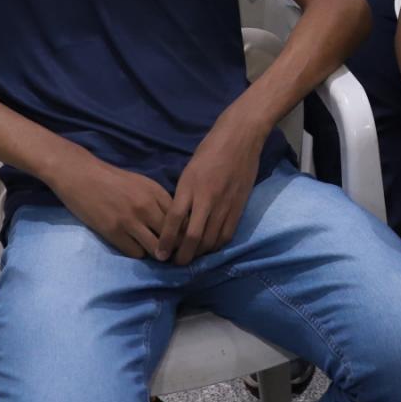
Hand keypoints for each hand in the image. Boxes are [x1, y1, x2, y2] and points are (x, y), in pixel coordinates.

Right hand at [48, 154, 173, 257]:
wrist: (81, 175)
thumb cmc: (112, 179)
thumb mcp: (142, 184)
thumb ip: (158, 200)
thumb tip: (174, 223)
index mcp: (156, 192)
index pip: (181, 220)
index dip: (183, 233)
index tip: (180, 240)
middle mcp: (147, 206)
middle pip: (172, 236)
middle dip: (173, 247)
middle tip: (170, 253)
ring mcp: (130, 220)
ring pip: (155, 248)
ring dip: (155, 253)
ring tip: (153, 253)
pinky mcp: (113, 231)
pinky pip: (135, 252)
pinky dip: (137, 253)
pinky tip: (133, 247)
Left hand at [157, 119, 263, 263]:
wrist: (240, 138)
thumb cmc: (210, 150)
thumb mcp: (189, 171)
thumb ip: (183, 195)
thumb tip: (177, 220)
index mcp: (190, 187)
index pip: (173, 221)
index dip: (166, 241)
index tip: (160, 255)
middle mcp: (207, 199)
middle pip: (193, 237)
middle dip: (183, 255)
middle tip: (176, 263)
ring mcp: (225, 204)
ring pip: (211, 240)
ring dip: (200, 253)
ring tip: (192, 257)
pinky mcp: (239, 207)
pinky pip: (226, 235)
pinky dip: (216, 245)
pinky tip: (210, 247)